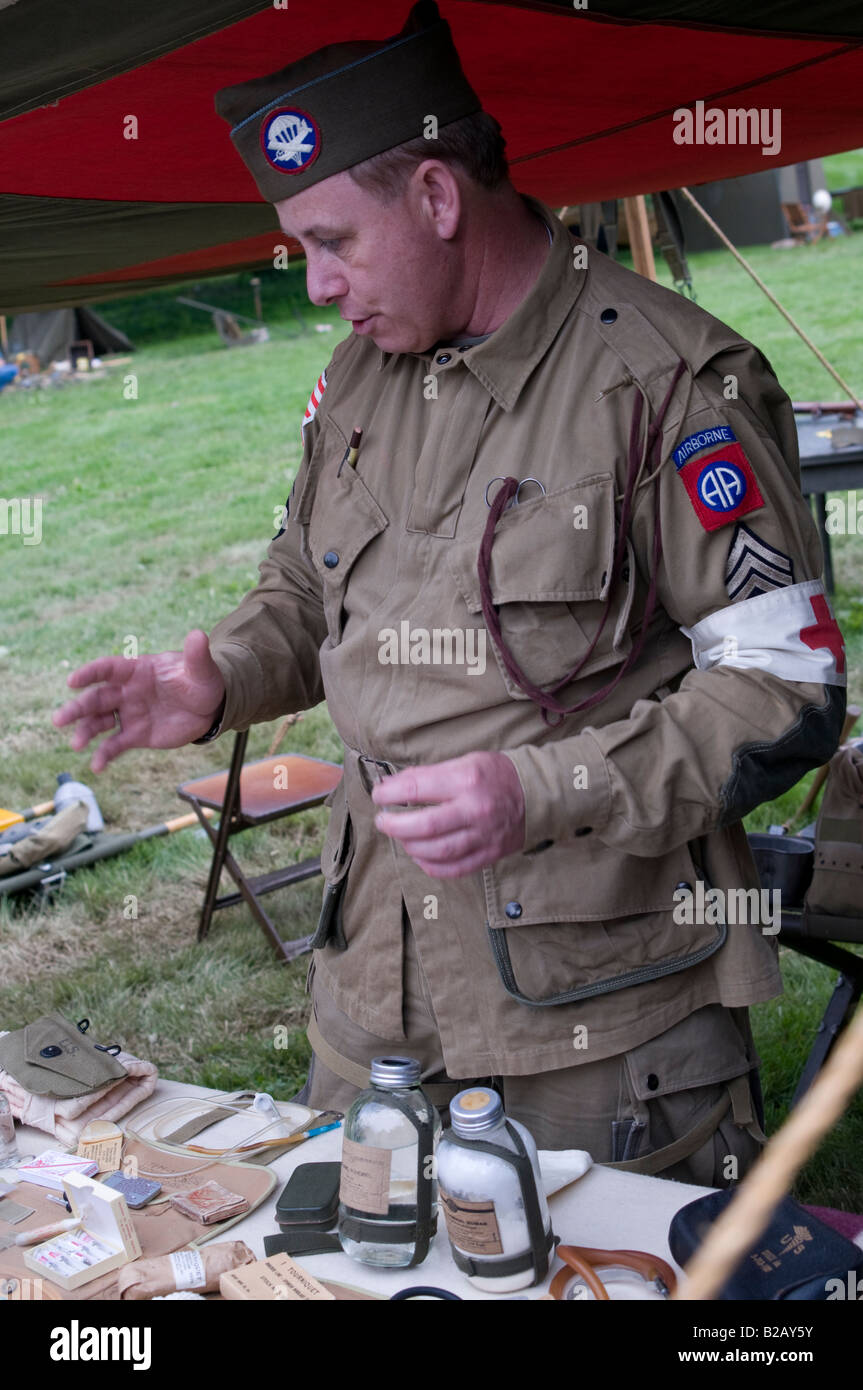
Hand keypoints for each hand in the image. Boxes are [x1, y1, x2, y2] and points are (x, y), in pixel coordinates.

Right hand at [52, 629, 225, 771]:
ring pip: (99, 723)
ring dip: (85, 732)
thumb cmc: (201, 681)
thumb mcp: (202, 669)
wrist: (209, 708)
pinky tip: (96, 767)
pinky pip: (115, 745)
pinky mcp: (135, 735)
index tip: (72, 681)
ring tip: (76, 745)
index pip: (108, 669)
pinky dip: (104, 755)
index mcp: (137, 670)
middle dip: (77, 708)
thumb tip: (198, 635)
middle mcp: (126, 691)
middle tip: (59, 720)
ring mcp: (128, 714)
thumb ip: (196, 655)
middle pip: (96, 698)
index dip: (90, 673)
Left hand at [372, 751, 524, 877]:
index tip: (380, 796)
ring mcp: (483, 835)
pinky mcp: (489, 854)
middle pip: (424, 826)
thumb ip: (431, 775)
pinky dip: (431, 866)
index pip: (416, 788)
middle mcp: (474, 809)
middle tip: (383, 821)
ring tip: (401, 837)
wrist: (538, 793)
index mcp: (466, 779)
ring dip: (410, 846)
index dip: (390, 793)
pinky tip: (420, 856)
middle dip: (394, 825)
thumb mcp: (465, 761)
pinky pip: (454, 869)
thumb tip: (395, 786)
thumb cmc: (497, 774)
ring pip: (437, 851)